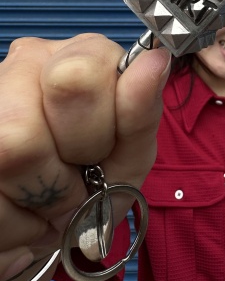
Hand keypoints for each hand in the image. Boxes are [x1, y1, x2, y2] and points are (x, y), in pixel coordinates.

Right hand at [0, 34, 170, 280]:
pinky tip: (23, 207)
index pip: (84, 73)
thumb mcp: (130, 154)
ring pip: (11, 151)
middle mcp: (25, 63)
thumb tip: (155, 59)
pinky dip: (17, 224)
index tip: (104, 149)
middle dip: (68, 169)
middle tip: (76, 182)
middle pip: (42, 114)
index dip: (99, 129)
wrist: (50, 218)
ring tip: (49, 200)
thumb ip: (141, 112)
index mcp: (80, 56)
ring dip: (41, 200)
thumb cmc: (96, 179)